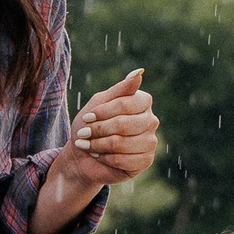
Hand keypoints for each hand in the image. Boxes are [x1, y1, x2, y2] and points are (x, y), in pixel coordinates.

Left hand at [62, 70, 157, 187]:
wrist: (82, 155)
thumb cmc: (90, 125)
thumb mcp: (99, 103)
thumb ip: (120, 89)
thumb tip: (139, 72)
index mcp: (143, 102)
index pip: (125, 104)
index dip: (103, 112)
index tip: (87, 117)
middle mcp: (151, 120)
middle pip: (122, 124)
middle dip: (99, 130)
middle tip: (85, 134)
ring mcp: (151, 141)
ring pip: (121, 143)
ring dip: (99, 145)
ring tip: (90, 146)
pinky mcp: (146, 161)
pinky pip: (124, 160)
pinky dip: (106, 159)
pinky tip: (101, 157)